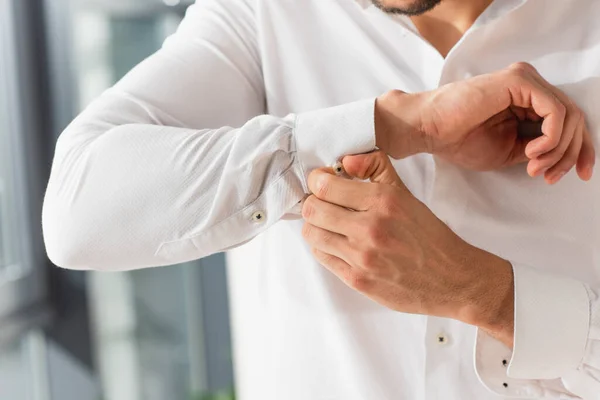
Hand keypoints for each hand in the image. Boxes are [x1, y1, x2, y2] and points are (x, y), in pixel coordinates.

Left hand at [301, 151, 514, 346]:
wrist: (452, 279)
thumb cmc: (428, 236)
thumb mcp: (405, 194)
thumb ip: (375, 169)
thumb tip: (345, 161)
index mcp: (382, 201)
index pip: (324, 186)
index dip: (317, 182)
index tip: (322, 183)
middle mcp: (370, 228)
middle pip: (312, 210)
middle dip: (313, 203)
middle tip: (322, 204)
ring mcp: (362, 257)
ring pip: (312, 234)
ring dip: (315, 226)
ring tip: (328, 224)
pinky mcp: (357, 280)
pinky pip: (322, 257)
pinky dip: (323, 247)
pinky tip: (336, 243)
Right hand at [375, 62, 594, 183]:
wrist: (429, 130)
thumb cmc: (459, 140)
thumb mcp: (508, 151)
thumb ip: (536, 147)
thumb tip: (562, 155)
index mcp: (528, 100)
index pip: (570, 120)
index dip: (581, 149)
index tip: (583, 175)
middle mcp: (530, 86)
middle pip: (575, 118)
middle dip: (571, 153)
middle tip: (550, 177)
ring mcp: (525, 80)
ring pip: (569, 115)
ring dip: (558, 149)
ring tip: (533, 166)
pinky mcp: (518, 81)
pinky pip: (554, 111)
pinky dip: (550, 137)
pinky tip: (531, 152)